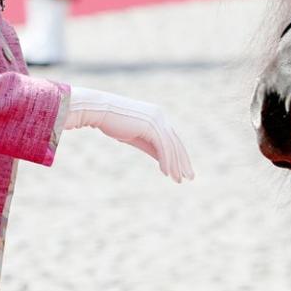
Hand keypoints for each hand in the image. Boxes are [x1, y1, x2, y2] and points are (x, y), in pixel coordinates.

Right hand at [66, 87, 194, 182]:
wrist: (100, 110)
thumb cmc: (113, 122)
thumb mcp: (135, 137)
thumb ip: (150, 146)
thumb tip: (162, 160)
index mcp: (158, 116)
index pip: (172, 138)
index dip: (179, 155)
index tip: (183, 170)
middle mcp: (160, 116)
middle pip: (176, 143)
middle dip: (183, 162)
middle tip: (189, 177)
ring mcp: (157, 120)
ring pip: (171, 147)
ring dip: (175, 165)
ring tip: (178, 180)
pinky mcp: (151, 126)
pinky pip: (163, 147)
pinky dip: (166, 161)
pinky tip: (166, 173)